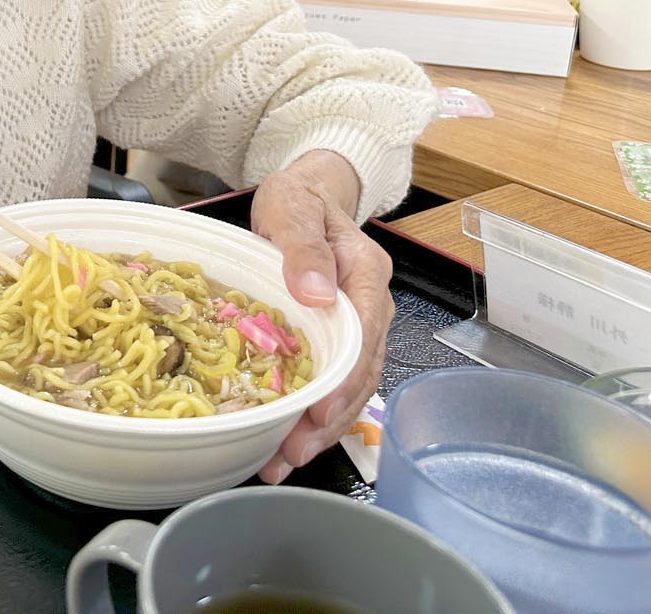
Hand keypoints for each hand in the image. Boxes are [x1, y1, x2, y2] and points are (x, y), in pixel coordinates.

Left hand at [248, 153, 391, 482]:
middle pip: (359, 374)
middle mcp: (367, 308)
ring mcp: (353, 325)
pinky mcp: (333, 337)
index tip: (317, 413)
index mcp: (364, 276)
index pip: (364, 337)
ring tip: (282, 459)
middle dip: (330, 420)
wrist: (305, 191)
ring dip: (319, 427)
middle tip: (293, 452)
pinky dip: (310, 411)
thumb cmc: (300, 198)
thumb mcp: (294, 209)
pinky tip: (282, 437)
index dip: (343, 381)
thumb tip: (314, 291)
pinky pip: (329, 380)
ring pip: (347, 386)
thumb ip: (303, 247)